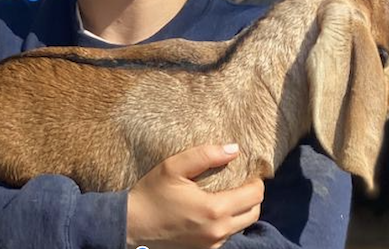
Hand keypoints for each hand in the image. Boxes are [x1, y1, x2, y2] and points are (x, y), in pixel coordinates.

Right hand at [126, 144, 263, 248]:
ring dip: (241, 209)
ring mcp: (211, 245)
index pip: (253, 196)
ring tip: (228, 190)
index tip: (247, 169)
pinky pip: (226, 235)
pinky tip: (213, 207)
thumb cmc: (152, 193)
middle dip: (253, 195)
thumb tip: (234, 149)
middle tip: (242, 179)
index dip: (256, 181)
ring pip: (241, 225)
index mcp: (213, 210)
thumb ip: (206, 155)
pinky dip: (228, 220)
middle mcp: (217, 232)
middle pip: (253, 213)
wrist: (132, 224)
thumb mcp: (174, 166)